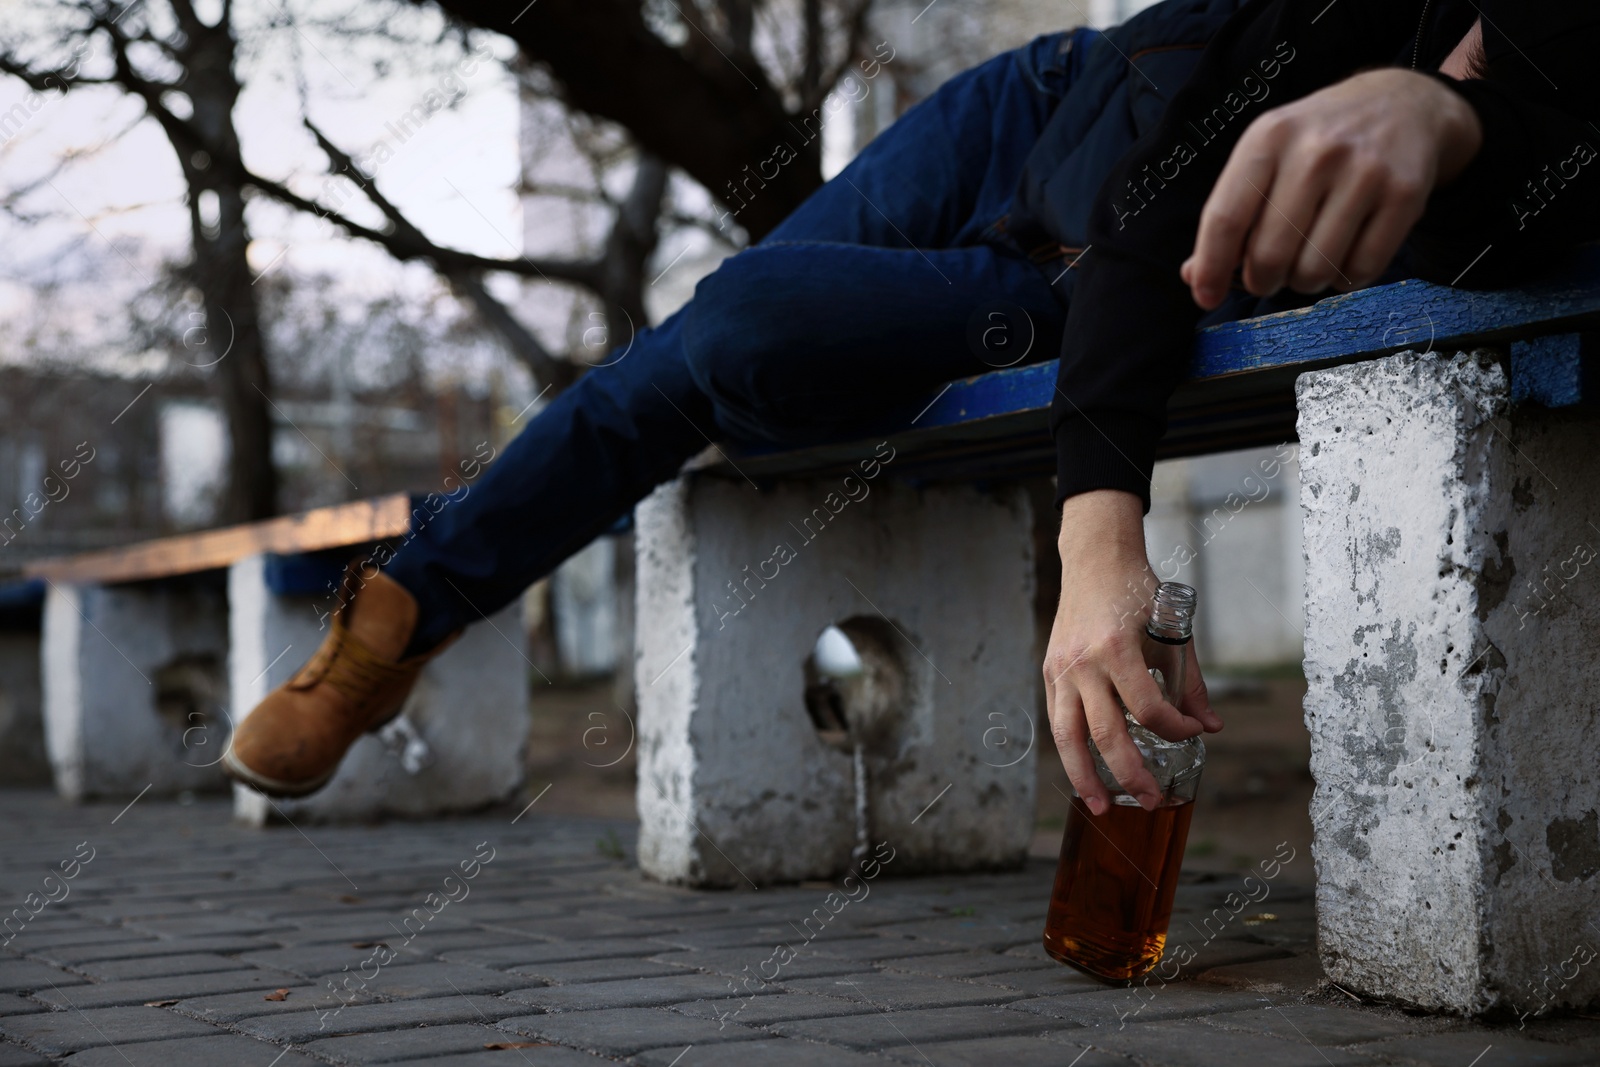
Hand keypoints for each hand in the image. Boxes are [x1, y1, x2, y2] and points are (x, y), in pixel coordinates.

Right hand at [1043, 490, 1222, 812]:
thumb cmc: (1139, 592)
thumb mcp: (1174, 631)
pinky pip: (1058, 720)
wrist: (1095, 560)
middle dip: (1130, 774)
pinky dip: (1071, 750)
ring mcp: (1061, 669)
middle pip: (1106, 734)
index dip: (1175, 729)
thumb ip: (1190, 683)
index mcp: (1118, 649)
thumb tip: (1209, 728)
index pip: (1149, 710)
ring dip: (1084, 777)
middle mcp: (1084, 663)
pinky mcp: (1050, 672)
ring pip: (1068, 737)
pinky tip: (1083, 772)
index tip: (1191, 732)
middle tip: (1150, 801)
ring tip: (1099, 808)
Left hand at [1182, 67, 1483, 309]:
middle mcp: (1316, 151)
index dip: (1211, 268)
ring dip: (1304, 282)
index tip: (1205, 297)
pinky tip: (1343, 255)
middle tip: (1269, 274)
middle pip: (1269, 255)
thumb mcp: (1266, 156)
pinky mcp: (1404, 194)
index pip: (1226, 218)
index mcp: (1269, 138)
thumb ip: (1230, 212)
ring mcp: (1365, 171)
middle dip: (1261, 281)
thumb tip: (1195, 276)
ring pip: (1315, 269)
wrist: (1403, 104)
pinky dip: (1345, 279)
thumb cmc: (1318, 141)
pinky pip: (1361, 270)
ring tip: (1308, 260)